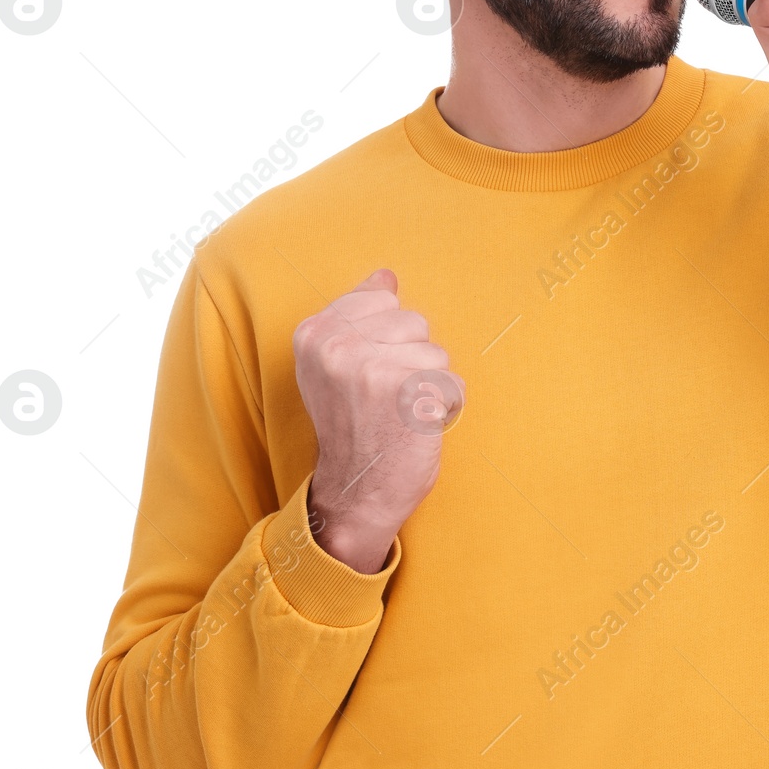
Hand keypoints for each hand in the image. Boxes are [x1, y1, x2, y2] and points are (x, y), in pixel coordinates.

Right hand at [292, 268, 462, 574]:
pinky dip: (446, 407)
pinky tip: (418, 428)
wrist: (355, 492)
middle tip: (384, 399)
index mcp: (314, 333)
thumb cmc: (354, 426)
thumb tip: (385, 275)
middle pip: (415, 322)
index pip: (384, 300)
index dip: (388, 340)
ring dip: (430, 384)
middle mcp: (338, 347)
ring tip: (399, 414)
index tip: (365, 377)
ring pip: (437, 352)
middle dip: (412, 359)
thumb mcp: (336, 364)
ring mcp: (372, 370)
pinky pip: (453, 383)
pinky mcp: (410, 395)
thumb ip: (358, 315)